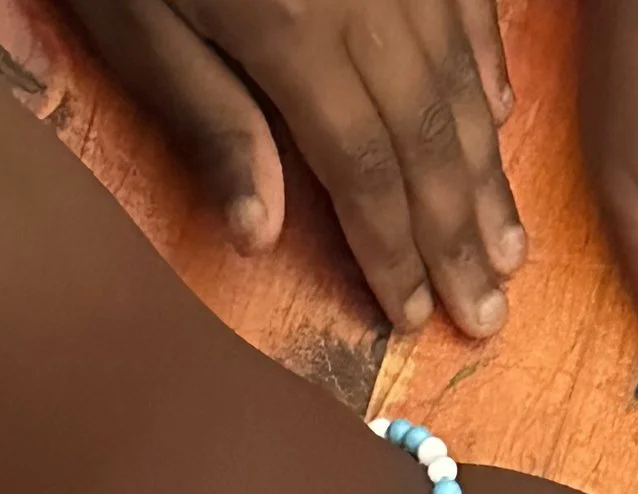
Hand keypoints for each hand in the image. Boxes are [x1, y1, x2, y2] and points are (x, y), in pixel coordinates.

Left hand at [59, 0, 521, 338]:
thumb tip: (261, 234)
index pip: (363, 172)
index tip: (415, 319)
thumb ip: (203, 116)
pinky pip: (465, 3)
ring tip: (507, 250)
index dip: (393, 252)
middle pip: (427, 135)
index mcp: (292, 35)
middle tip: (488, 314)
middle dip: (458, 234)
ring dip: (487, 170)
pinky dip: (487, 67)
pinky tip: (500, 117)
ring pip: (460, 76)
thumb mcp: (130, 17)